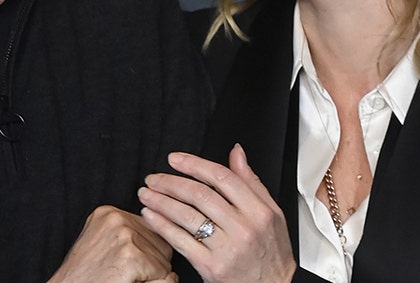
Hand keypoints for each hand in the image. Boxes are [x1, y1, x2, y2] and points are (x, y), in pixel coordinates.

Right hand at [48, 205, 176, 282]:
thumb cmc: (85, 278)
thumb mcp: (104, 247)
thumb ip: (131, 237)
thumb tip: (168, 232)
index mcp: (108, 213)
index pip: (151, 230)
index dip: (146, 254)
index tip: (125, 264)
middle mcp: (116, 218)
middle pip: (161, 243)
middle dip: (152, 264)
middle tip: (123, 273)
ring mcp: (124, 235)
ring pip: (164, 261)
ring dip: (151, 277)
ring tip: (123, 278)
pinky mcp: (130, 256)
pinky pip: (163, 275)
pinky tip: (127, 282)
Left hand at [139, 144, 295, 282]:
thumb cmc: (272, 252)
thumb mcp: (272, 213)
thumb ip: (251, 181)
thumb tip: (236, 153)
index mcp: (259, 211)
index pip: (222, 178)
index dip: (194, 164)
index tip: (176, 159)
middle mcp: (244, 228)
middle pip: (200, 195)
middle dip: (171, 182)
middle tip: (154, 178)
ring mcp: (227, 249)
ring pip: (187, 216)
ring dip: (161, 202)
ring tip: (146, 194)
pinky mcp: (211, 267)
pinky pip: (181, 241)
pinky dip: (162, 226)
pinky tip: (150, 216)